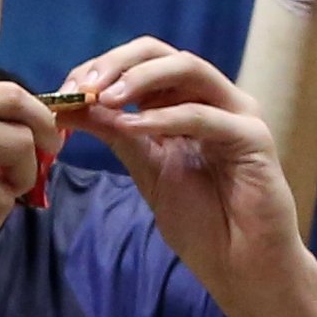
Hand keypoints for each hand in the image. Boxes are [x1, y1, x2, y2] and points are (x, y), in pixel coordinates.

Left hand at [64, 40, 313, 314]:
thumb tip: (73, 107)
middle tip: (81, 87)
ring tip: (103, 98)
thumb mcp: (145, 168)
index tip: (63, 92)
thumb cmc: (200, 219)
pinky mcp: (253, 137)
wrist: (239, 262)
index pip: (143, 64)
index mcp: (185, 104)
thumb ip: (117, 135)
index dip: (101, 69)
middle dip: (117, 65)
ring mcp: (236, 114)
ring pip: (189, 70)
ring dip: (140, 79)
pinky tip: (131, 127)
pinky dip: (165, 117)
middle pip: (164, 54)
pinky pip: (205, 116)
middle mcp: (213, 100)